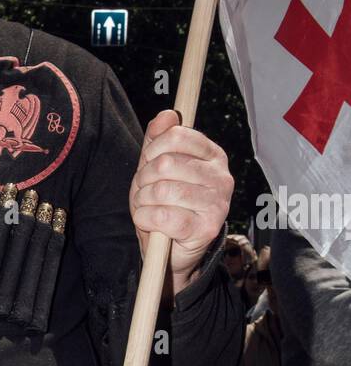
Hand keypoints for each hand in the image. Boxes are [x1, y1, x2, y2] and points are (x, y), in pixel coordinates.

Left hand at [130, 110, 233, 295]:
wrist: (171, 251)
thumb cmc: (165, 204)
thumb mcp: (156, 168)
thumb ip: (158, 140)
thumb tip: (166, 114)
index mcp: (213, 155)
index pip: (177, 135)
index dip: (152, 150)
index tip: (148, 164)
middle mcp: (222, 177)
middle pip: (166, 164)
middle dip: (143, 180)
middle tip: (145, 192)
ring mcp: (217, 203)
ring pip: (162, 190)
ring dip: (143, 201)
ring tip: (147, 208)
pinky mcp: (206, 228)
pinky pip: (162, 215)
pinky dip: (145, 218)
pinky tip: (150, 222)